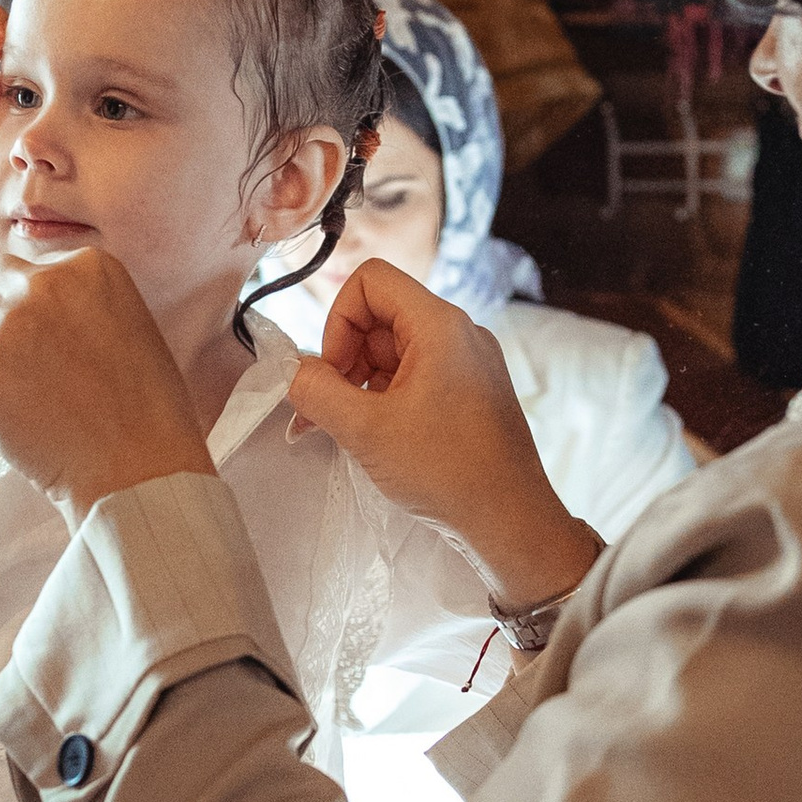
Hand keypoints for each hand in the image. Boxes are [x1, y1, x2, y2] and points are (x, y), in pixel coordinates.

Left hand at [0, 245, 211, 524]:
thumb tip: (23, 301)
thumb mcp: (126, 323)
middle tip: (8, 356)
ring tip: (12, 390)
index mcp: (87, 267)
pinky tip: (11, 420)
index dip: (24, 303)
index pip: (22, 267)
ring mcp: (5, 329)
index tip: (42, 337)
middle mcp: (42, 286)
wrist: (139, 468)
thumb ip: (76, 299)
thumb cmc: (144, 407)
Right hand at [287, 260, 601, 610]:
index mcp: (440, 324)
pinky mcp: (471, 393)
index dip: (338, 321)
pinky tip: (376, 438)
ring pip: (394, 351)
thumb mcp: (365, 429)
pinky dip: (386, 399)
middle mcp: (460, 333)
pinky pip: (415, 377)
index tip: (334, 375)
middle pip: (379, 317)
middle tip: (328, 412)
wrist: (512, 521)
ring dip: (361, 385)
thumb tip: (290, 372)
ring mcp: (468, 364)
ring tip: (348, 433)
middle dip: (344, 360)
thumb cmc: (446, 471)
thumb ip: (315, 391)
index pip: (371, 280)